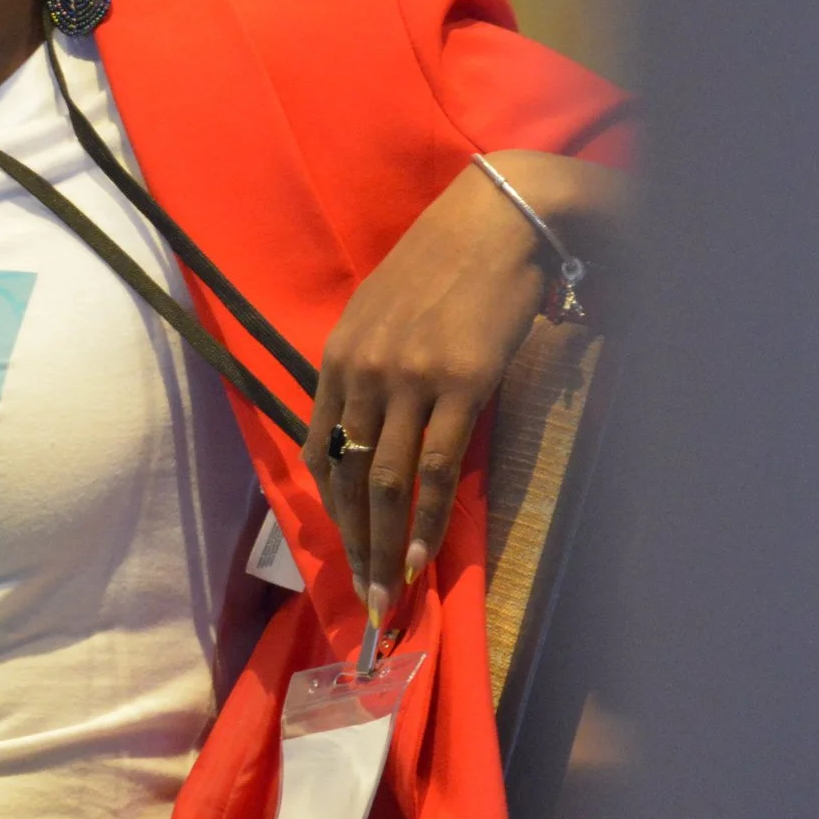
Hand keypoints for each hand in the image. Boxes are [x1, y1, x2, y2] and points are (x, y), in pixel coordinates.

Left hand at [308, 153, 588, 622]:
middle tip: (365, 598)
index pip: (322, 451)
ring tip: (392, 593)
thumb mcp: (382, 314)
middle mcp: (363, 371)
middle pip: (349, 478)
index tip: (345, 553)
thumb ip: (369, 370)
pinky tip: (425, 554)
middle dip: (355, 546)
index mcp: (339, 356)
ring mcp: (409, 379)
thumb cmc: (444, 265)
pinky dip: (427, 518)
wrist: (497, 220)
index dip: (331, 511)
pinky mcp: (460, 384)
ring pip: (386, 483)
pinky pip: (435, 466)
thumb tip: (372, 429)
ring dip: (387, 547)